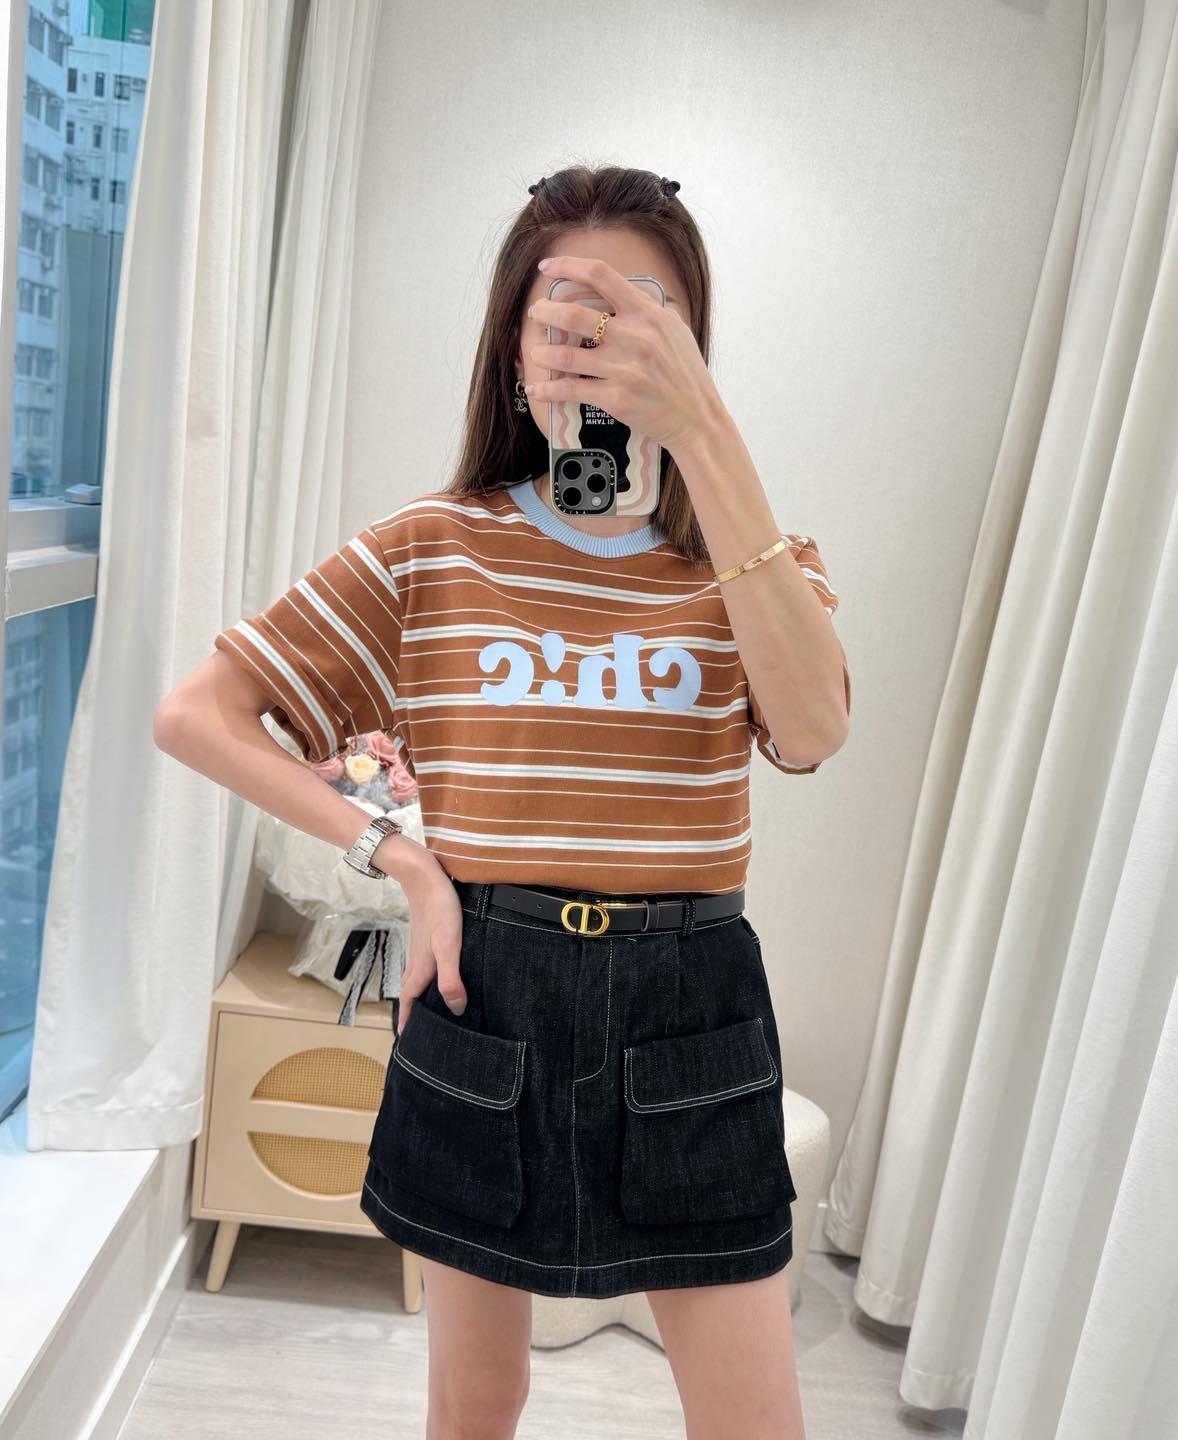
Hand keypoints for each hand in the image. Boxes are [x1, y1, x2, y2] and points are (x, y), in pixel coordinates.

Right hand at [395, 858, 465, 1035]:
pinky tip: (439, 975)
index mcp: (420, 969)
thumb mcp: (448, 946)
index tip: (406, 1041)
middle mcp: (416, 963)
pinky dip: (426, 979)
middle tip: (418, 1031)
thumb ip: (450, 978)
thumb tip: (455, 1008)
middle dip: (412, 1013)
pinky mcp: (427, 939)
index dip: (408, 1022)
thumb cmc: (439, 911)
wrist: (425, 878)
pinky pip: (423, 967)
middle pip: (411, 994)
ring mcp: (420, 950)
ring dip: (418, 996)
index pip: (409, 1003)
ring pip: (416, 980)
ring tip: (428, 1008)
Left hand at [525, 254, 724, 453]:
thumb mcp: (677, 331)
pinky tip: (536, 387)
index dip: (568, 266)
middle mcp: (633, 336)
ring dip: (542, 352)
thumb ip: (651, 310)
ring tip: (536, 352)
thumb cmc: (687, 375)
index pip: (601, 276)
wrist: (697, 418)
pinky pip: (571, 389)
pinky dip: (549, 388)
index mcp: (647, 314)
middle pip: (574, 314)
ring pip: (566, 354)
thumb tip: (627, 294)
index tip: (547, 267)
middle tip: (536, 313)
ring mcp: (623, 368)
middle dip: (546, 311)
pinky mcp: (615, 398)